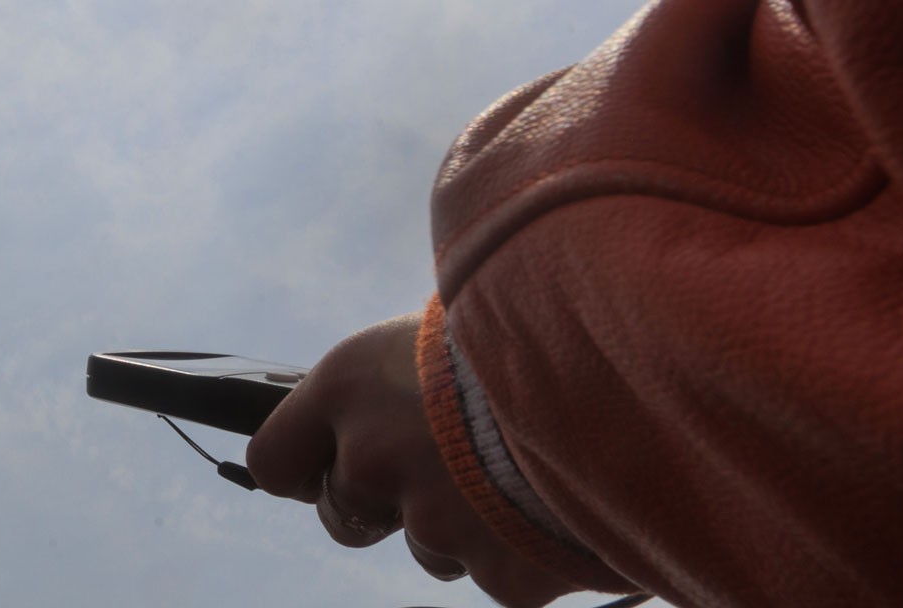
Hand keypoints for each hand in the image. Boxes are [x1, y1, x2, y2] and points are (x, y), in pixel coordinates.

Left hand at [245, 313, 575, 606]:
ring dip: (456, 523)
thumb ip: (395, 381)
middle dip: (380, 503)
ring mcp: (432, 523)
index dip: (300, 469)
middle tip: (436, 469)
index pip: (273, 459)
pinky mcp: (496, 573)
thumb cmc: (532, 330)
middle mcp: (373, 458)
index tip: (316, 469)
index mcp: (348, 388)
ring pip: (424, 545)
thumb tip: (378, 401)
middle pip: (343, 515)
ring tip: (513, 468)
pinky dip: (519, 550)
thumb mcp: (442, 329)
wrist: (629, 378)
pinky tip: (552, 501)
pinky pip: (492, 573)